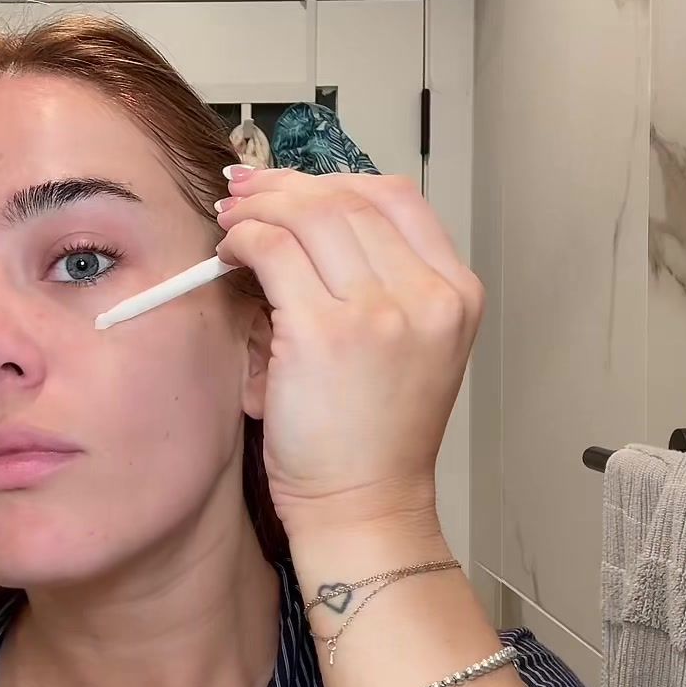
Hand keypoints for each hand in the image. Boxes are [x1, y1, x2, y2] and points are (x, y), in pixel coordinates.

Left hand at [214, 166, 484, 531]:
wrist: (364, 506)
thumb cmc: (372, 436)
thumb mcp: (408, 346)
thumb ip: (380, 282)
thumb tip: (304, 217)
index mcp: (456, 293)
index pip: (396, 198)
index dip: (335, 180)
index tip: (293, 188)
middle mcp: (427, 296)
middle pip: (349, 198)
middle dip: (286, 187)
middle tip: (246, 195)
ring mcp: (380, 312)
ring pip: (310, 214)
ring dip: (260, 208)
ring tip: (232, 223)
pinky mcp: (324, 333)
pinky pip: (273, 251)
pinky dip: (244, 239)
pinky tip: (230, 254)